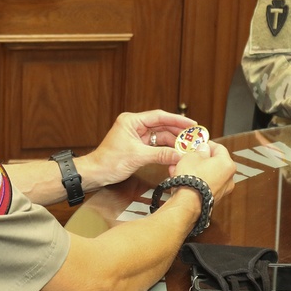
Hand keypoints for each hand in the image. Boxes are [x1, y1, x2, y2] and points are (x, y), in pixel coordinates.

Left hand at [77, 110, 198, 188]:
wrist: (97, 173)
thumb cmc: (109, 161)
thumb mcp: (138, 157)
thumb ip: (161, 155)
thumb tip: (179, 155)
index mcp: (132, 121)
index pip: (159, 116)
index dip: (177, 120)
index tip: (191, 124)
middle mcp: (135, 125)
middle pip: (162, 126)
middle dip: (178, 132)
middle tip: (194, 137)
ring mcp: (137, 136)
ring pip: (160, 136)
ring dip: (173, 142)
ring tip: (188, 147)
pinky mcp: (138, 146)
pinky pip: (156, 145)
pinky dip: (166, 150)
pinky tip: (177, 153)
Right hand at [169, 141, 235, 203]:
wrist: (187, 203)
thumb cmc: (192, 179)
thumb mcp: (192, 156)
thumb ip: (200, 151)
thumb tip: (203, 149)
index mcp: (227, 164)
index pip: (219, 148)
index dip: (207, 144)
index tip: (200, 144)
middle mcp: (229, 178)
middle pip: (215, 163)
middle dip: (201, 159)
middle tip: (191, 155)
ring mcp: (222, 190)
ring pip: (209, 175)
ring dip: (198, 170)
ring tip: (183, 167)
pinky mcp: (213, 199)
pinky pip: (205, 185)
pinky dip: (197, 181)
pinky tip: (185, 178)